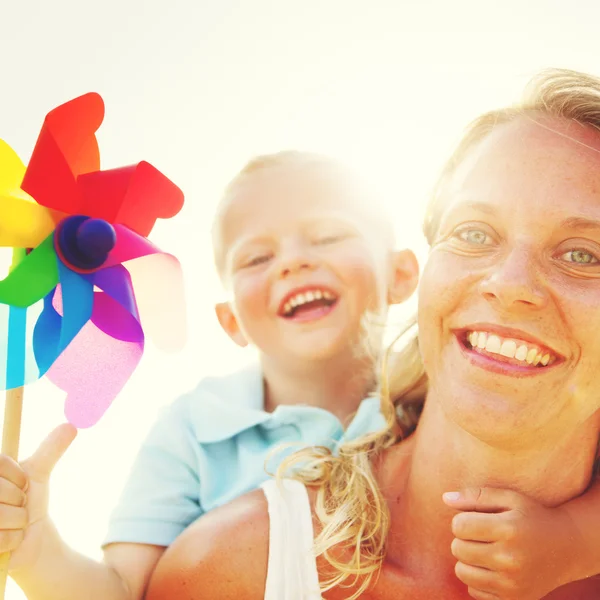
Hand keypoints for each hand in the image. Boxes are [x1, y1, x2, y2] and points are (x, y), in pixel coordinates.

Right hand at [0, 424, 76, 570]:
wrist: (28, 538)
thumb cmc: (28, 503)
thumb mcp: (37, 474)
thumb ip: (50, 450)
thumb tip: (71, 426)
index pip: (1, 463)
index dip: (18, 476)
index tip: (22, 485)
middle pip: (1, 490)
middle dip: (19, 500)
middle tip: (17, 506)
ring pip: (0, 515)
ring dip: (17, 522)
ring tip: (13, 524)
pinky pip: (1, 539)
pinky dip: (12, 541)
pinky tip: (9, 541)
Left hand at [443, 487, 580, 599]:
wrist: (566, 548)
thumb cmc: (531, 517)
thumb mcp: (508, 498)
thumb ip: (475, 496)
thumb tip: (445, 498)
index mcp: (508, 529)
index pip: (459, 526)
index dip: (462, 520)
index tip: (475, 519)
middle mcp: (510, 559)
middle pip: (457, 548)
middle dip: (463, 539)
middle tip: (481, 535)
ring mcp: (512, 584)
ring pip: (462, 571)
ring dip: (467, 559)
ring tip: (485, 550)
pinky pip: (474, 591)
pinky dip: (478, 579)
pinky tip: (494, 568)